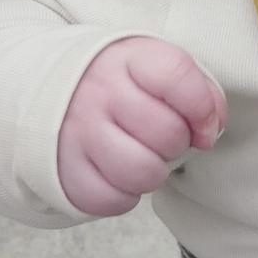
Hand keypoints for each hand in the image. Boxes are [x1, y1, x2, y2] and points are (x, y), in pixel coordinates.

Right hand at [56, 38, 226, 217]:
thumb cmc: (117, 84)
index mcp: (125, 58)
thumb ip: (196, 89)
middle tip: (162, 139)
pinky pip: (112, 200)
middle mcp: (97, 92)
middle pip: (167, 133)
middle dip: (178, 144)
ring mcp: (76, 132)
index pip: (176, 76)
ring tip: (141, 157)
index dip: (202, 108)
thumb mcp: (153, 67)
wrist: (45, 90)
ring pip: (143, 172)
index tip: (204, 126)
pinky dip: (123, 195)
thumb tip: (211, 128)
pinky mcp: (63, 171)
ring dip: (153, 173)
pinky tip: (116, 173)